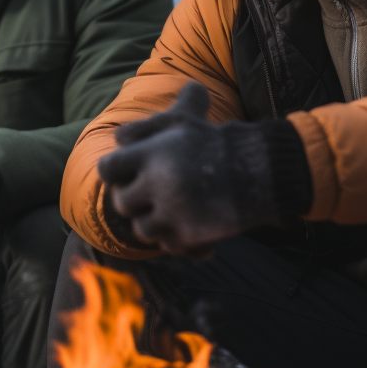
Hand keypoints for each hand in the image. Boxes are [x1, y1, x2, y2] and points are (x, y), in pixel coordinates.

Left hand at [98, 82, 280, 253]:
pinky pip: (167, 246)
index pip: (107, 169)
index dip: (115, 171)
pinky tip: (190, 225)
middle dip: (134, 199)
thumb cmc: (215, 141)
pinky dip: (176, 239)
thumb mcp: (183, 122)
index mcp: (150, 154)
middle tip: (151, 193)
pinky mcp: (189, 235)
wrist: (259, 170)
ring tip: (171, 210)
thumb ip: (148, 127)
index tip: (127, 172)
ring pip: (141, 229)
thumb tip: (119, 134)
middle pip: (122, 203)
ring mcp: (172, 212)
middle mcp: (156, 183)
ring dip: (153, 222)